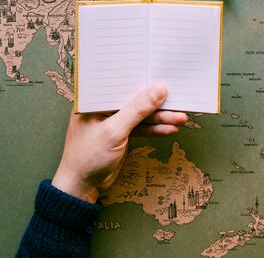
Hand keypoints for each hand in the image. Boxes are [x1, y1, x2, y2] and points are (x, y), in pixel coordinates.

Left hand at [52, 83, 186, 202]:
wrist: (82, 187)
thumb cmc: (87, 157)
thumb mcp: (114, 131)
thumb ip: (137, 110)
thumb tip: (158, 90)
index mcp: (94, 99)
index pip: (121, 83)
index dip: (142, 78)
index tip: (163, 77)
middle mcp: (103, 107)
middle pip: (134, 99)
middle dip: (156, 101)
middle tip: (178, 99)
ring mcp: (113, 121)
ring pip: (141, 115)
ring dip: (161, 117)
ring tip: (181, 118)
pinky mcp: (121, 134)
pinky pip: (141, 128)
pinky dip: (155, 129)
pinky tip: (170, 129)